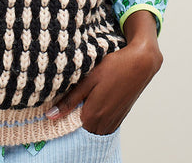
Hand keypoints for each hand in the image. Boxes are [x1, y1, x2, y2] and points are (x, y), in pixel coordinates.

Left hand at [45, 10, 162, 134]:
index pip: (69, 127)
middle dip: (72, 118)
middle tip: (68, 99)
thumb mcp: (88, 80)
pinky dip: (96, 116)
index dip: (61, 117)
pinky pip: (103, 124)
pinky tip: (94, 100)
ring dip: (85, 117)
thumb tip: (50, 116)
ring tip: (81, 98)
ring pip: (92, 127)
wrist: (141, 63)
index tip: (55, 107)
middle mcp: (104, 124)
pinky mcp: (120, 118)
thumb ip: (70, 100)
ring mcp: (113, 122)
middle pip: (81, 129)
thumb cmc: (114, 67)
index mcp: (93, 116)